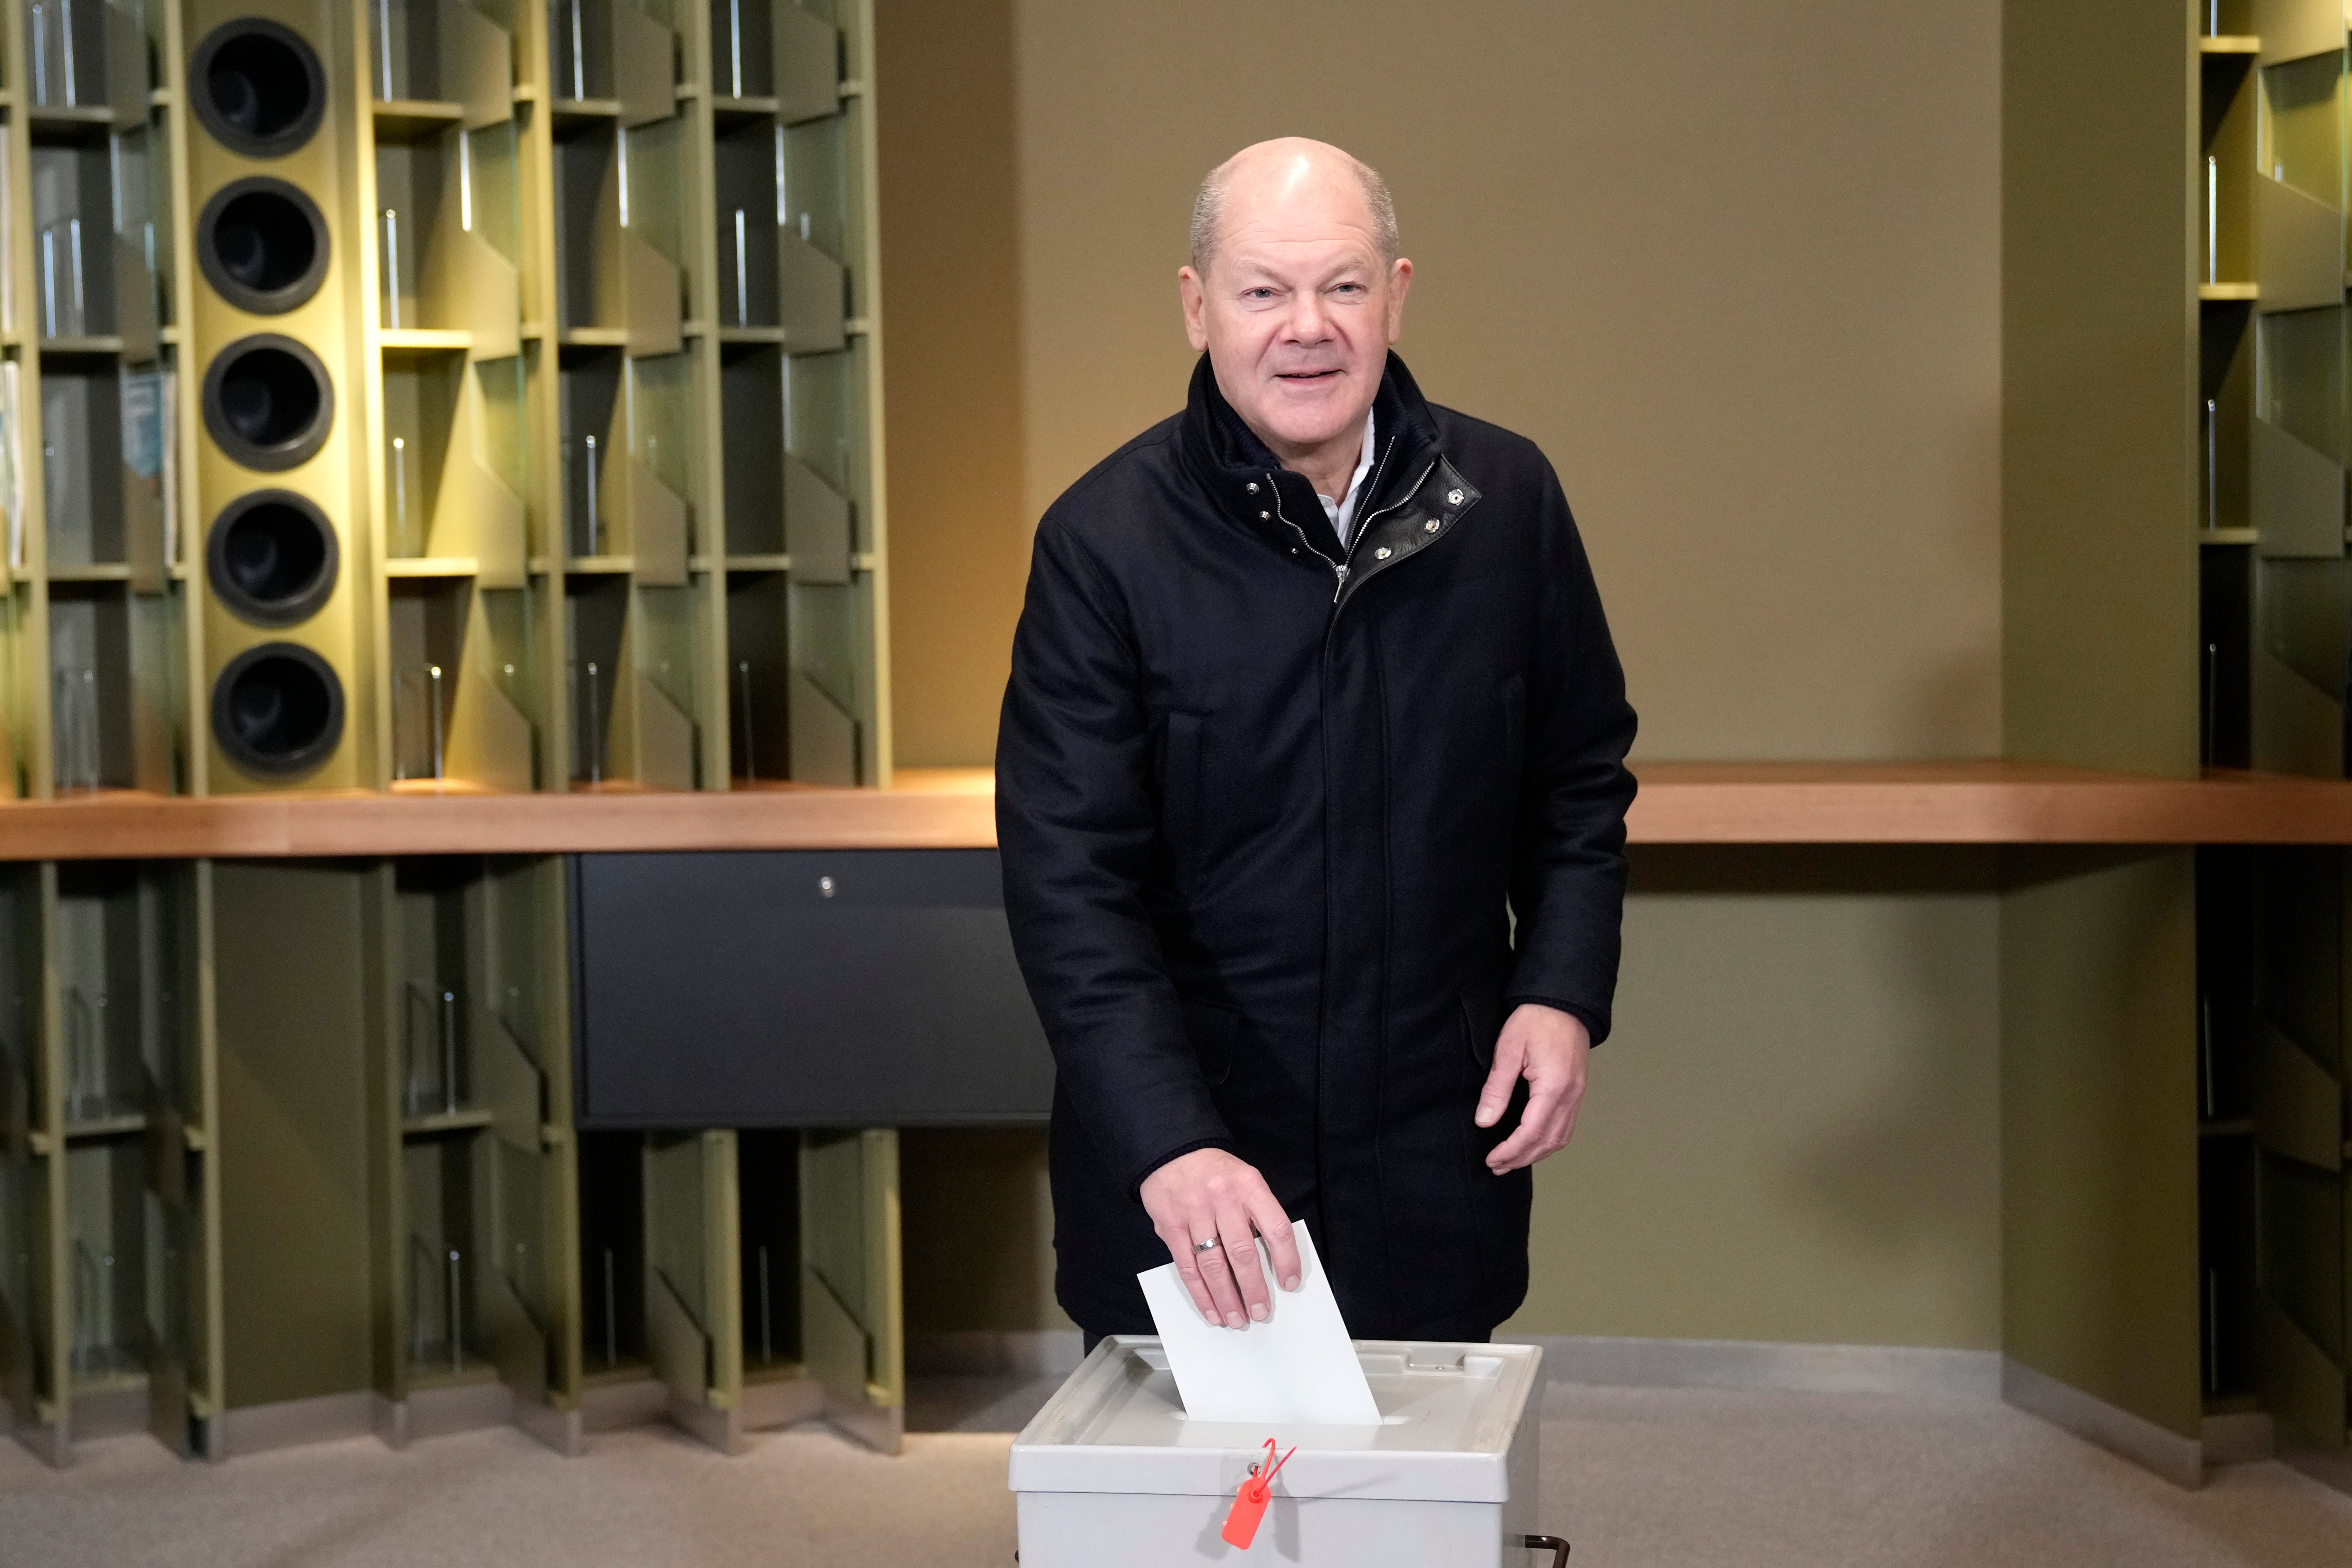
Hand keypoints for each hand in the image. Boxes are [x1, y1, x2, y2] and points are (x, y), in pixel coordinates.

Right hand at [1139, 1148, 1301, 1328]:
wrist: (1172, 1151)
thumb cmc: (1217, 1173)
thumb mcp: (1246, 1180)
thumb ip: (1259, 1214)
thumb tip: (1274, 1262)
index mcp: (1249, 1186)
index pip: (1276, 1228)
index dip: (1287, 1260)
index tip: (1290, 1284)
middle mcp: (1222, 1198)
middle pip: (1242, 1253)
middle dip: (1254, 1288)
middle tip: (1261, 1312)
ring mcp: (1194, 1213)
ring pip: (1213, 1265)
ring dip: (1226, 1298)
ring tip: (1237, 1319)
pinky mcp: (1171, 1226)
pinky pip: (1187, 1267)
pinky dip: (1201, 1294)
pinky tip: (1212, 1310)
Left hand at [1475, 1003, 1589, 1173]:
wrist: (1562, 1001)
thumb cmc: (1534, 1019)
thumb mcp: (1508, 1049)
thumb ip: (1497, 1088)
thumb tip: (1485, 1121)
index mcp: (1553, 1086)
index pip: (1532, 1132)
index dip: (1511, 1150)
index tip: (1492, 1160)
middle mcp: (1571, 1095)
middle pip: (1548, 1141)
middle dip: (1522, 1158)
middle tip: (1497, 1166)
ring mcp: (1578, 1094)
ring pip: (1561, 1137)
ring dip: (1536, 1154)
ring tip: (1512, 1161)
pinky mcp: (1577, 1090)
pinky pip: (1566, 1126)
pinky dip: (1549, 1141)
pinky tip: (1533, 1143)